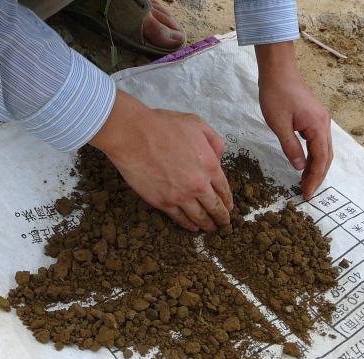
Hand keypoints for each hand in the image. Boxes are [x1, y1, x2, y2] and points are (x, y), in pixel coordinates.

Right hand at [90, 90, 232, 231]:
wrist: (133, 135)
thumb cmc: (163, 126)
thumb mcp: (196, 124)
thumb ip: (214, 141)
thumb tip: (220, 156)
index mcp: (209, 165)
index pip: (224, 188)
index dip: (227, 200)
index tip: (229, 207)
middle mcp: (198, 184)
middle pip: (214, 206)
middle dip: (221, 217)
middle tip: (224, 224)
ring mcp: (180, 196)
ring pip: (199, 216)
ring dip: (207, 225)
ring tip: (211, 229)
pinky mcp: (162, 202)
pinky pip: (179, 218)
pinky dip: (188, 225)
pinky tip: (193, 228)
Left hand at [256, 42, 332, 199]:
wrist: (278, 71)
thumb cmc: (276, 95)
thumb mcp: (279, 125)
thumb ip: (290, 147)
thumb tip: (299, 168)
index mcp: (318, 127)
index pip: (320, 160)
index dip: (313, 178)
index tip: (305, 194)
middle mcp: (324, 124)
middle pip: (326, 157)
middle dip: (317, 177)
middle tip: (307, 193)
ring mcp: (321, 121)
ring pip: (324, 150)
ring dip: (316, 168)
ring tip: (306, 183)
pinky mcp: (314, 118)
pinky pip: (318, 143)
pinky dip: (314, 157)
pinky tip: (306, 165)